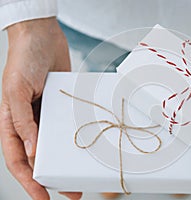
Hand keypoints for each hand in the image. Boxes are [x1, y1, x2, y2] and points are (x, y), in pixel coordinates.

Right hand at [0, 18, 81, 199]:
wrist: (43, 36)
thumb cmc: (23, 59)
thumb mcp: (16, 90)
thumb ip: (21, 121)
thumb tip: (30, 151)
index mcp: (13, 122)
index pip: (18, 159)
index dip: (29, 180)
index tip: (43, 197)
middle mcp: (31, 122)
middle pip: (40, 157)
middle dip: (52, 177)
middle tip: (70, 191)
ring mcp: (48, 115)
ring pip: (57, 145)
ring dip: (67, 161)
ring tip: (81, 176)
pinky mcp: (63, 106)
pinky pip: (69, 126)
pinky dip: (76, 139)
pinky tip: (86, 147)